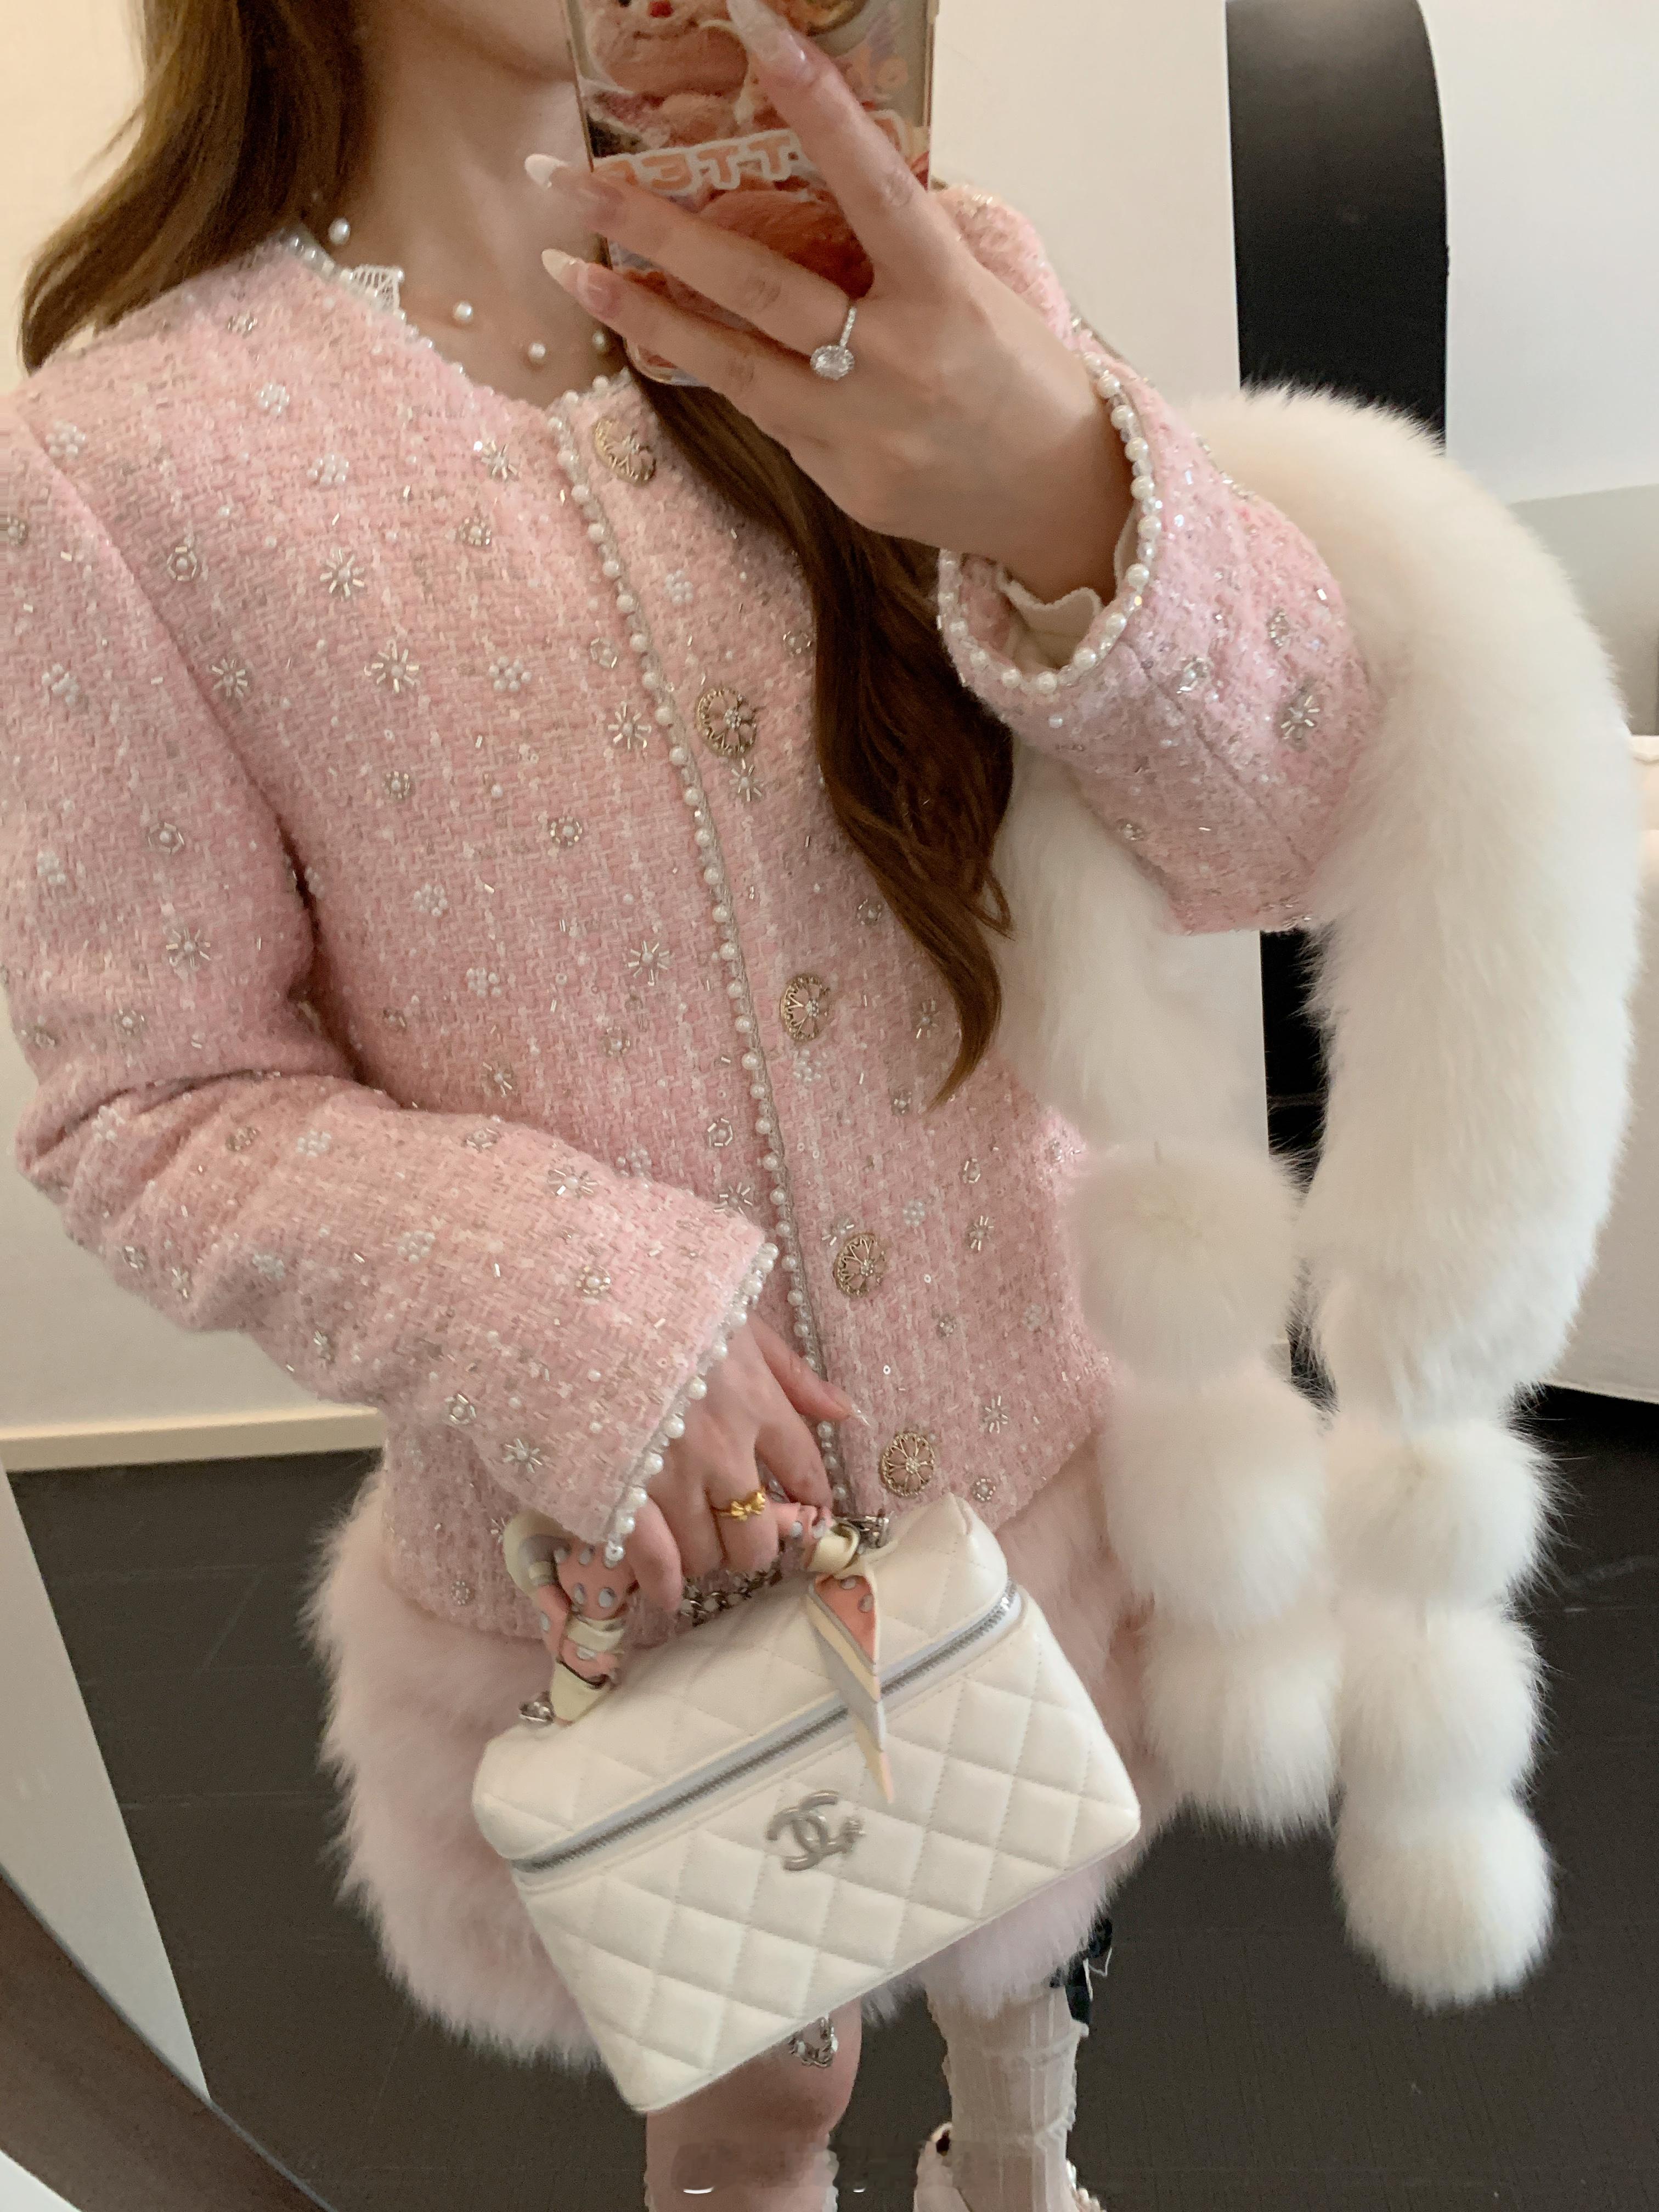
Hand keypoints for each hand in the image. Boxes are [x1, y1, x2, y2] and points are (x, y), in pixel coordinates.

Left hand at [531, 0, 1131, 603]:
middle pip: (760, 288)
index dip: (820, 109)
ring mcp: (866, 434)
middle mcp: (901, 365)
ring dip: (645, 311)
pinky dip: (712, 367)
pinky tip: (659, 330)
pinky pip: (765, 413)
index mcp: (948, 297)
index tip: (759, 29)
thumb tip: (818, 182)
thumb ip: (899, 251)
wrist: (1058, 499)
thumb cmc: (1019, 378)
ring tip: (570, 267)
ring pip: (735, 365)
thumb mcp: (977, 294)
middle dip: (658, 229)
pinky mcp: (845, 483)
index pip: (875, 188)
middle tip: (575, 179)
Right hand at [622, 1313, 852, 1610]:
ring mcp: (672, 1476)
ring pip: (708, 1551)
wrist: (578, 1301)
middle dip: (753, 1543)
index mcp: (756, 1402)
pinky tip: (668, 1594)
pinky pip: (656, 1562)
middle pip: (757, 1531)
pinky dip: (665, 1584)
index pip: (803, 1468)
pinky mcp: (622, 1494)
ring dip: (707, 1557)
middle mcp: (724, 1449)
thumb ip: (791, 1373)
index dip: (810, 1496)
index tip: (809, 1508)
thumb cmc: (658, 1303)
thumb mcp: (736, 1321)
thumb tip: (846, 1412)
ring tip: (696, 1548)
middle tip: (740, 1536)